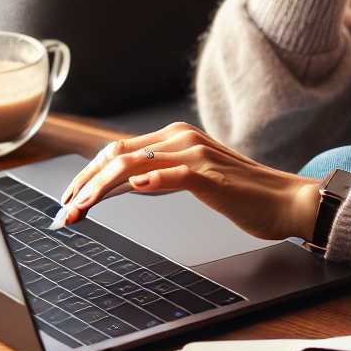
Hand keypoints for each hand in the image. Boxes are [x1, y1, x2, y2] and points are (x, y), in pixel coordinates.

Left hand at [57, 123, 323, 241]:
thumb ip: (160, 178)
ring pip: (133, 165)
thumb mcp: (193, 182)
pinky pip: (174, 175)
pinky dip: (149, 183)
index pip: (117, 152)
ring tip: (80, 210)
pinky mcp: (211, 175)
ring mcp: (196, 155)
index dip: (87, 175)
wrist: (287, 202)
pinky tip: (133, 191)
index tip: (68, 200)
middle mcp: (181, 139)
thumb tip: (124, 186)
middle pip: (116, 155)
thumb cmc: (244, 196)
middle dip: (83, 184)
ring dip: (99, 189)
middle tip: (64, 211)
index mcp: (175, 138)